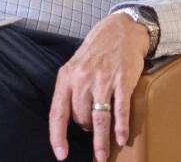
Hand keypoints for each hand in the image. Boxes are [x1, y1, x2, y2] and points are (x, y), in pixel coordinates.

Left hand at [49, 13, 150, 161]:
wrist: (119, 31)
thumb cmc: (95, 53)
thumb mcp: (74, 68)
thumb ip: (71, 92)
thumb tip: (70, 120)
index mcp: (66, 77)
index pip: (58, 112)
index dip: (57, 136)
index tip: (61, 153)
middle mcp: (82, 79)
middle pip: (80, 117)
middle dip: (85, 130)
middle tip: (91, 132)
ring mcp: (103, 80)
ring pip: (99, 118)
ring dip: (101, 140)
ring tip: (103, 155)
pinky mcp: (122, 81)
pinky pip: (119, 110)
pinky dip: (120, 127)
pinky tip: (120, 138)